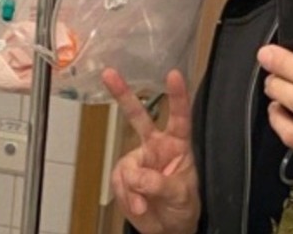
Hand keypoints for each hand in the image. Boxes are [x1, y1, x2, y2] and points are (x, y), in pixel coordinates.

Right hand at [102, 68, 199, 233]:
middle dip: (123, 94)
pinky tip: (137, 206)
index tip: (174, 75)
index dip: (177, 95)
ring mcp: (139, 159)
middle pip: (139, 116)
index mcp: (178, 144)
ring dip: (132, 188)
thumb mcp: (181, 196)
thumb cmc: (183, 206)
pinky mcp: (125, 176)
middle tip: (109, 74)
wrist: (168, 229)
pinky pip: (119, 182)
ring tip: (143, 205)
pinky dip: (126, 197)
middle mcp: (156, 145)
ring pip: (126, 165)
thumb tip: (137, 175)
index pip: (179, 116)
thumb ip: (160, 183)